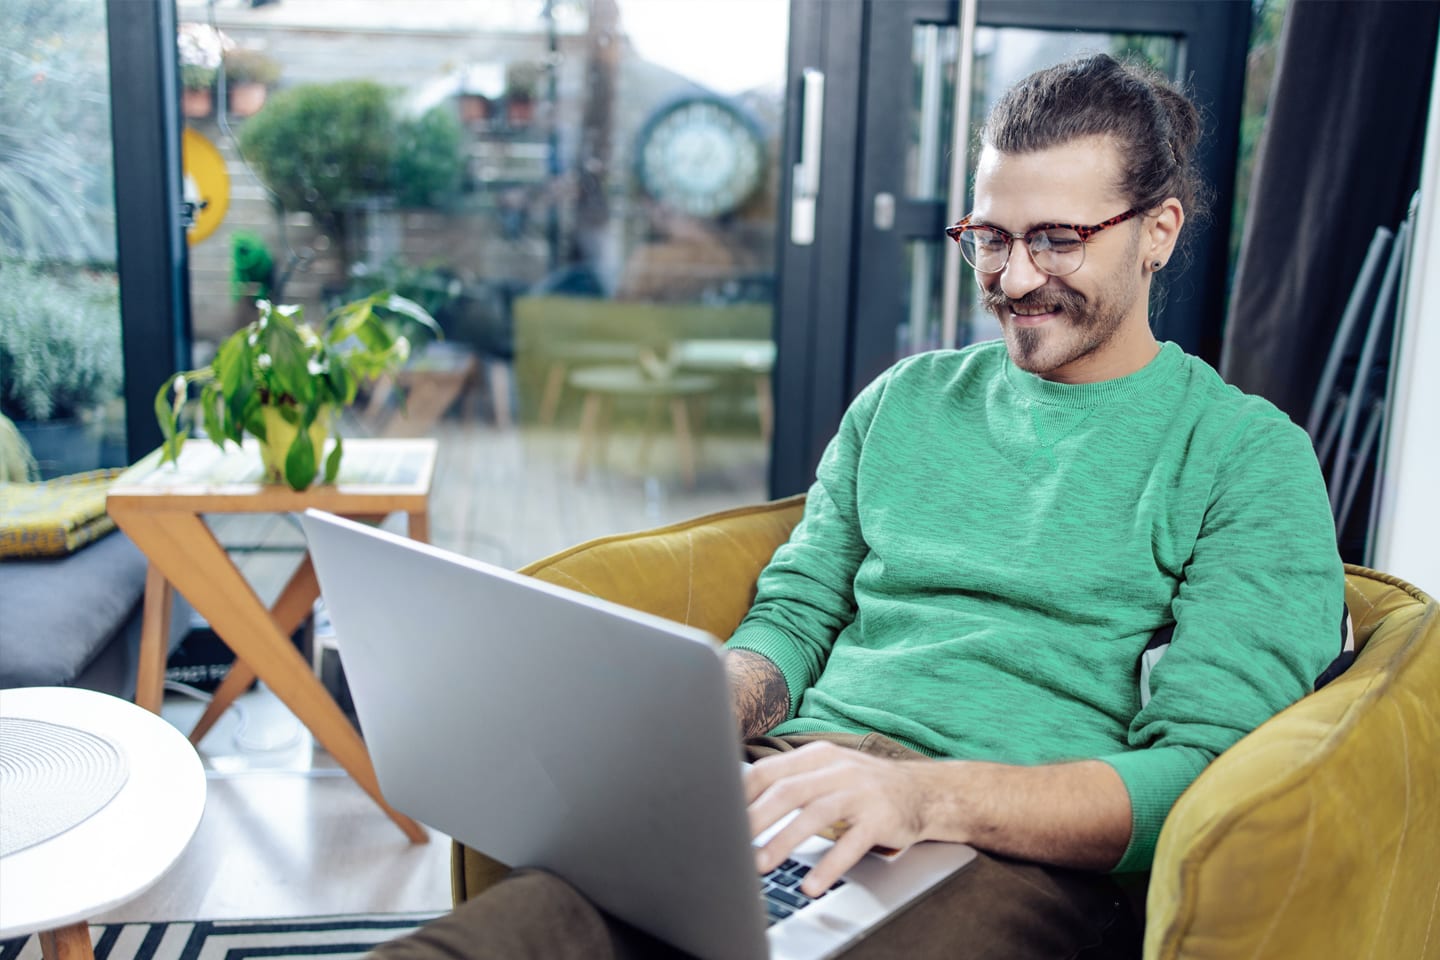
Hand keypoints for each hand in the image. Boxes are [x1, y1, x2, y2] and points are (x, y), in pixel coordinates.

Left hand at [743, 741, 935, 896]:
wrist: (923, 792)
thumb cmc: (864, 786)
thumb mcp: (828, 772)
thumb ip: (792, 781)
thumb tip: (742, 803)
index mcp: (817, 756)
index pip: (769, 771)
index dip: (742, 796)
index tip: (721, 818)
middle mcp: (837, 769)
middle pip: (787, 791)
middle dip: (755, 820)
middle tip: (732, 845)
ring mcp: (860, 793)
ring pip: (814, 814)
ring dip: (784, 841)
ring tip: (761, 864)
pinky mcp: (879, 819)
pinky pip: (850, 844)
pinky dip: (829, 866)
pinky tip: (812, 883)